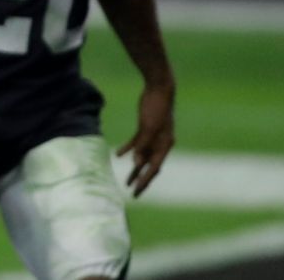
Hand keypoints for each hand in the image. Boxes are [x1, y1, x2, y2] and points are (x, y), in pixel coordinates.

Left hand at [115, 82, 174, 196]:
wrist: (158, 88)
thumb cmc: (156, 107)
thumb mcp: (148, 126)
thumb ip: (143, 144)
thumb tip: (137, 163)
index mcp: (165, 145)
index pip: (154, 168)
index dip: (145, 181)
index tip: (137, 192)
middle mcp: (160, 143)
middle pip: (150, 166)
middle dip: (142, 180)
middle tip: (133, 193)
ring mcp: (153, 136)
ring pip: (143, 157)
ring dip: (135, 168)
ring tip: (126, 182)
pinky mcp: (145, 128)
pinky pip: (137, 143)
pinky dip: (128, 149)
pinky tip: (118, 155)